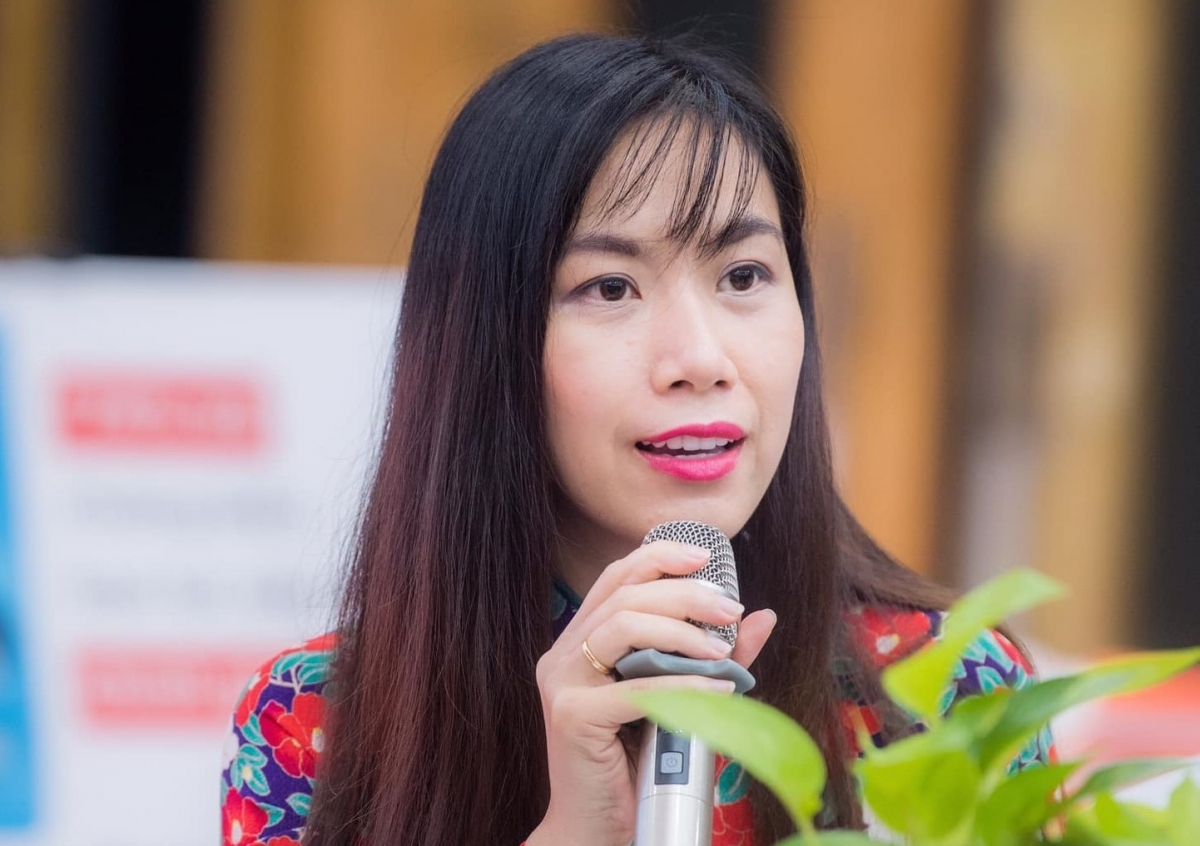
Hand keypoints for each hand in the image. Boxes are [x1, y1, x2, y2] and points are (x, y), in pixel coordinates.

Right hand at [525, 541, 776, 845]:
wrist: (594, 830)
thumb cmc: (635, 765)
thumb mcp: (678, 699)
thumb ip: (713, 658)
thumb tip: (761, 617)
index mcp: (578, 642)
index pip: (617, 578)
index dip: (660, 557)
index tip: (706, 556)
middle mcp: (562, 654)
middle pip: (625, 595)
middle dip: (685, 594)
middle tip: (731, 608)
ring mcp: (561, 683)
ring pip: (622, 626)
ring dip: (681, 630)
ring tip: (723, 649)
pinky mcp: (572, 717)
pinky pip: (635, 689)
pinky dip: (683, 685)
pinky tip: (720, 689)